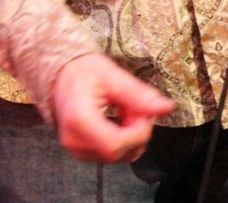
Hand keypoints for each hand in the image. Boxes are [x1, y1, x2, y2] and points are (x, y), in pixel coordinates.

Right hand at [50, 53, 175, 163]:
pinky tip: (119, 120)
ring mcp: (76, 149)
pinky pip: (111, 154)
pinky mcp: (81, 152)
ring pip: (118, 156)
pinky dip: (123, 140)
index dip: (138, 133)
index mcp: (79, 119)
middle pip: (119, 152)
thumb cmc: (83, 71)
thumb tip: (167, 107)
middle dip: (137, 132)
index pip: (115, 144)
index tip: (144, 113)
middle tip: (135, 107)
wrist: (61, 75)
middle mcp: (74, 140)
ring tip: (125, 110)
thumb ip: (139, 94)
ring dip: (131, 136)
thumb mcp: (113, 75)